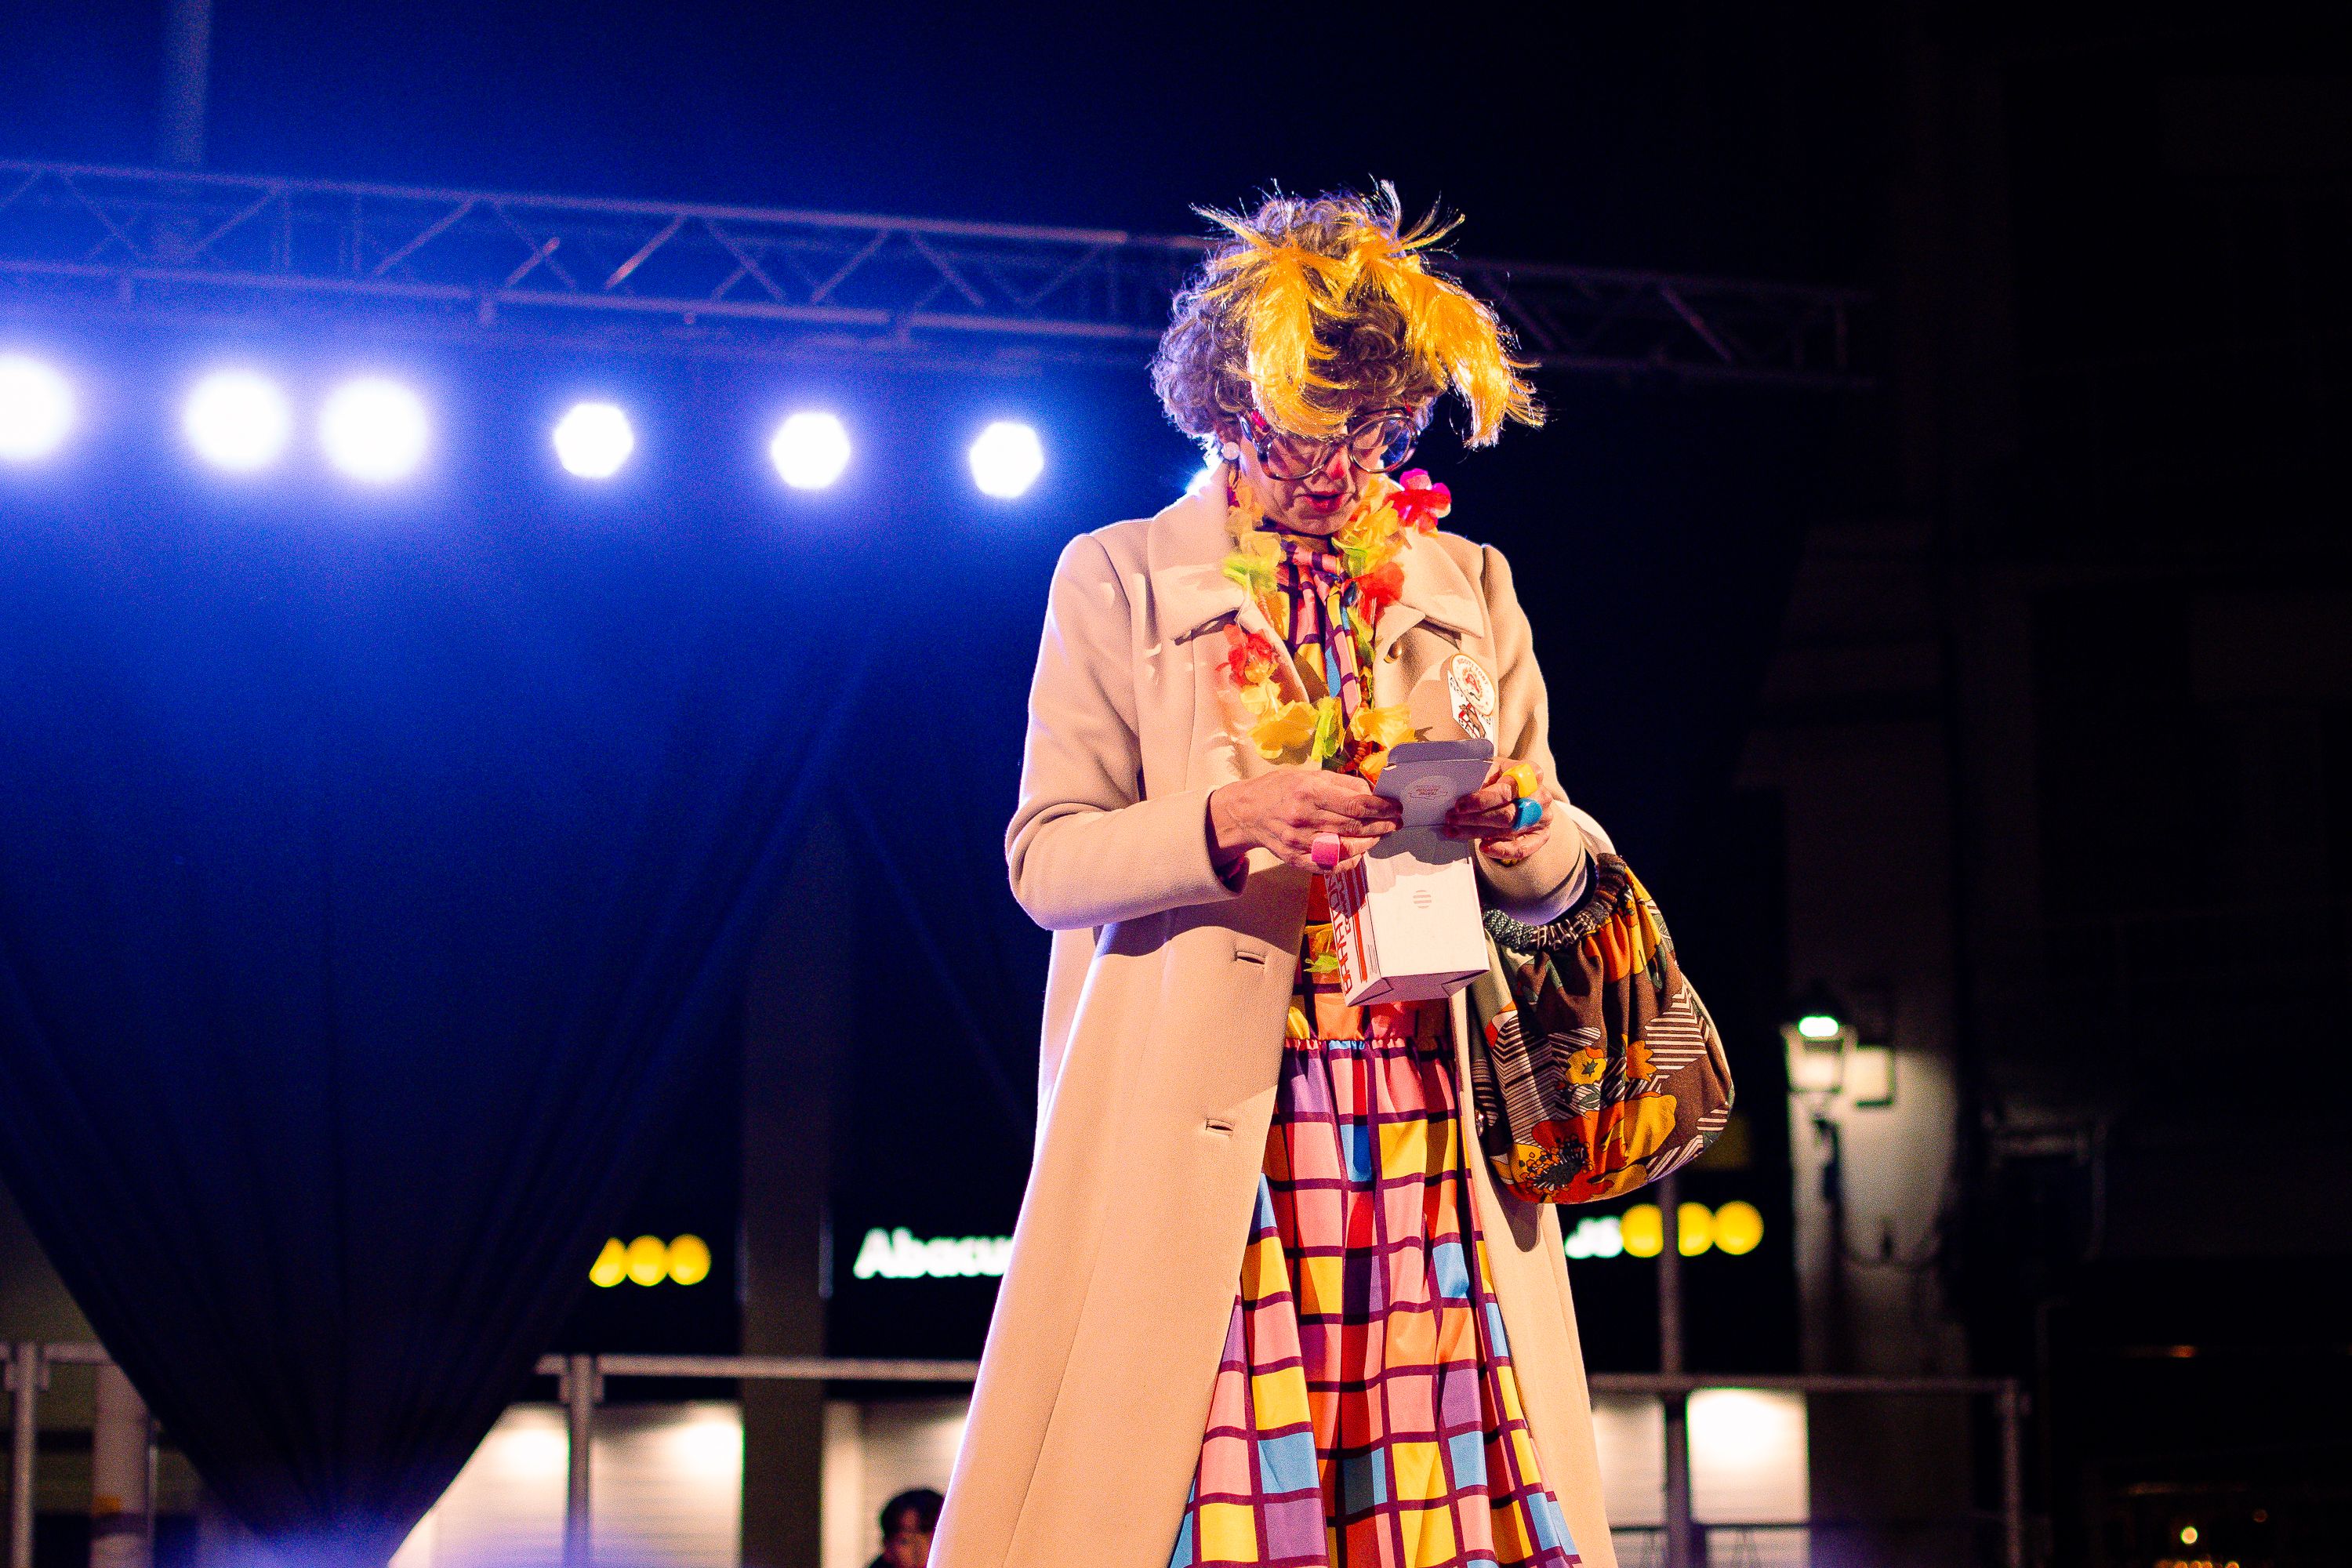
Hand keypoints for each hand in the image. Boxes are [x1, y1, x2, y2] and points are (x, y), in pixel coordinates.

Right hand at [1208, 768, 1403, 873]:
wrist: (1246, 812)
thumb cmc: (1281, 789)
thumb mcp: (1309, 775)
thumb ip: (1341, 783)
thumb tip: (1371, 793)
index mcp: (1309, 791)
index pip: (1355, 803)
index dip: (1381, 807)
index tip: (1395, 807)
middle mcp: (1304, 818)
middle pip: (1354, 827)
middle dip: (1381, 825)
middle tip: (1396, 822)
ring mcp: (1299, 842)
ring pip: (1346, 848)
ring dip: (1369, 842)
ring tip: (1380, 834)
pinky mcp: (1295, 859)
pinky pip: (1330, 866)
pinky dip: (1350, 861)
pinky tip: (1359, 851)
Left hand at [1444, 761, 1551, 866]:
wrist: (1518, 789)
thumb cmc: (1501, 777)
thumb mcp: (1490, 769)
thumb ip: (1479, 778)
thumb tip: (1458, 791)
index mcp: (1531, 773)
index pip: (1506, 790)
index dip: (1482, 800)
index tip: (1459, 805)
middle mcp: (1541, 795)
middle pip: (1507, 813)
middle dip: (1475, 818)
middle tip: (1452, 819)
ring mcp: (1543, 817)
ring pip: (1509, 830)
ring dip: (1478, 832)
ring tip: (1455, 830)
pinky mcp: (1541, 835)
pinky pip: (1523, 848)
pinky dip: (1502, 850)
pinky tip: (1484, 847)